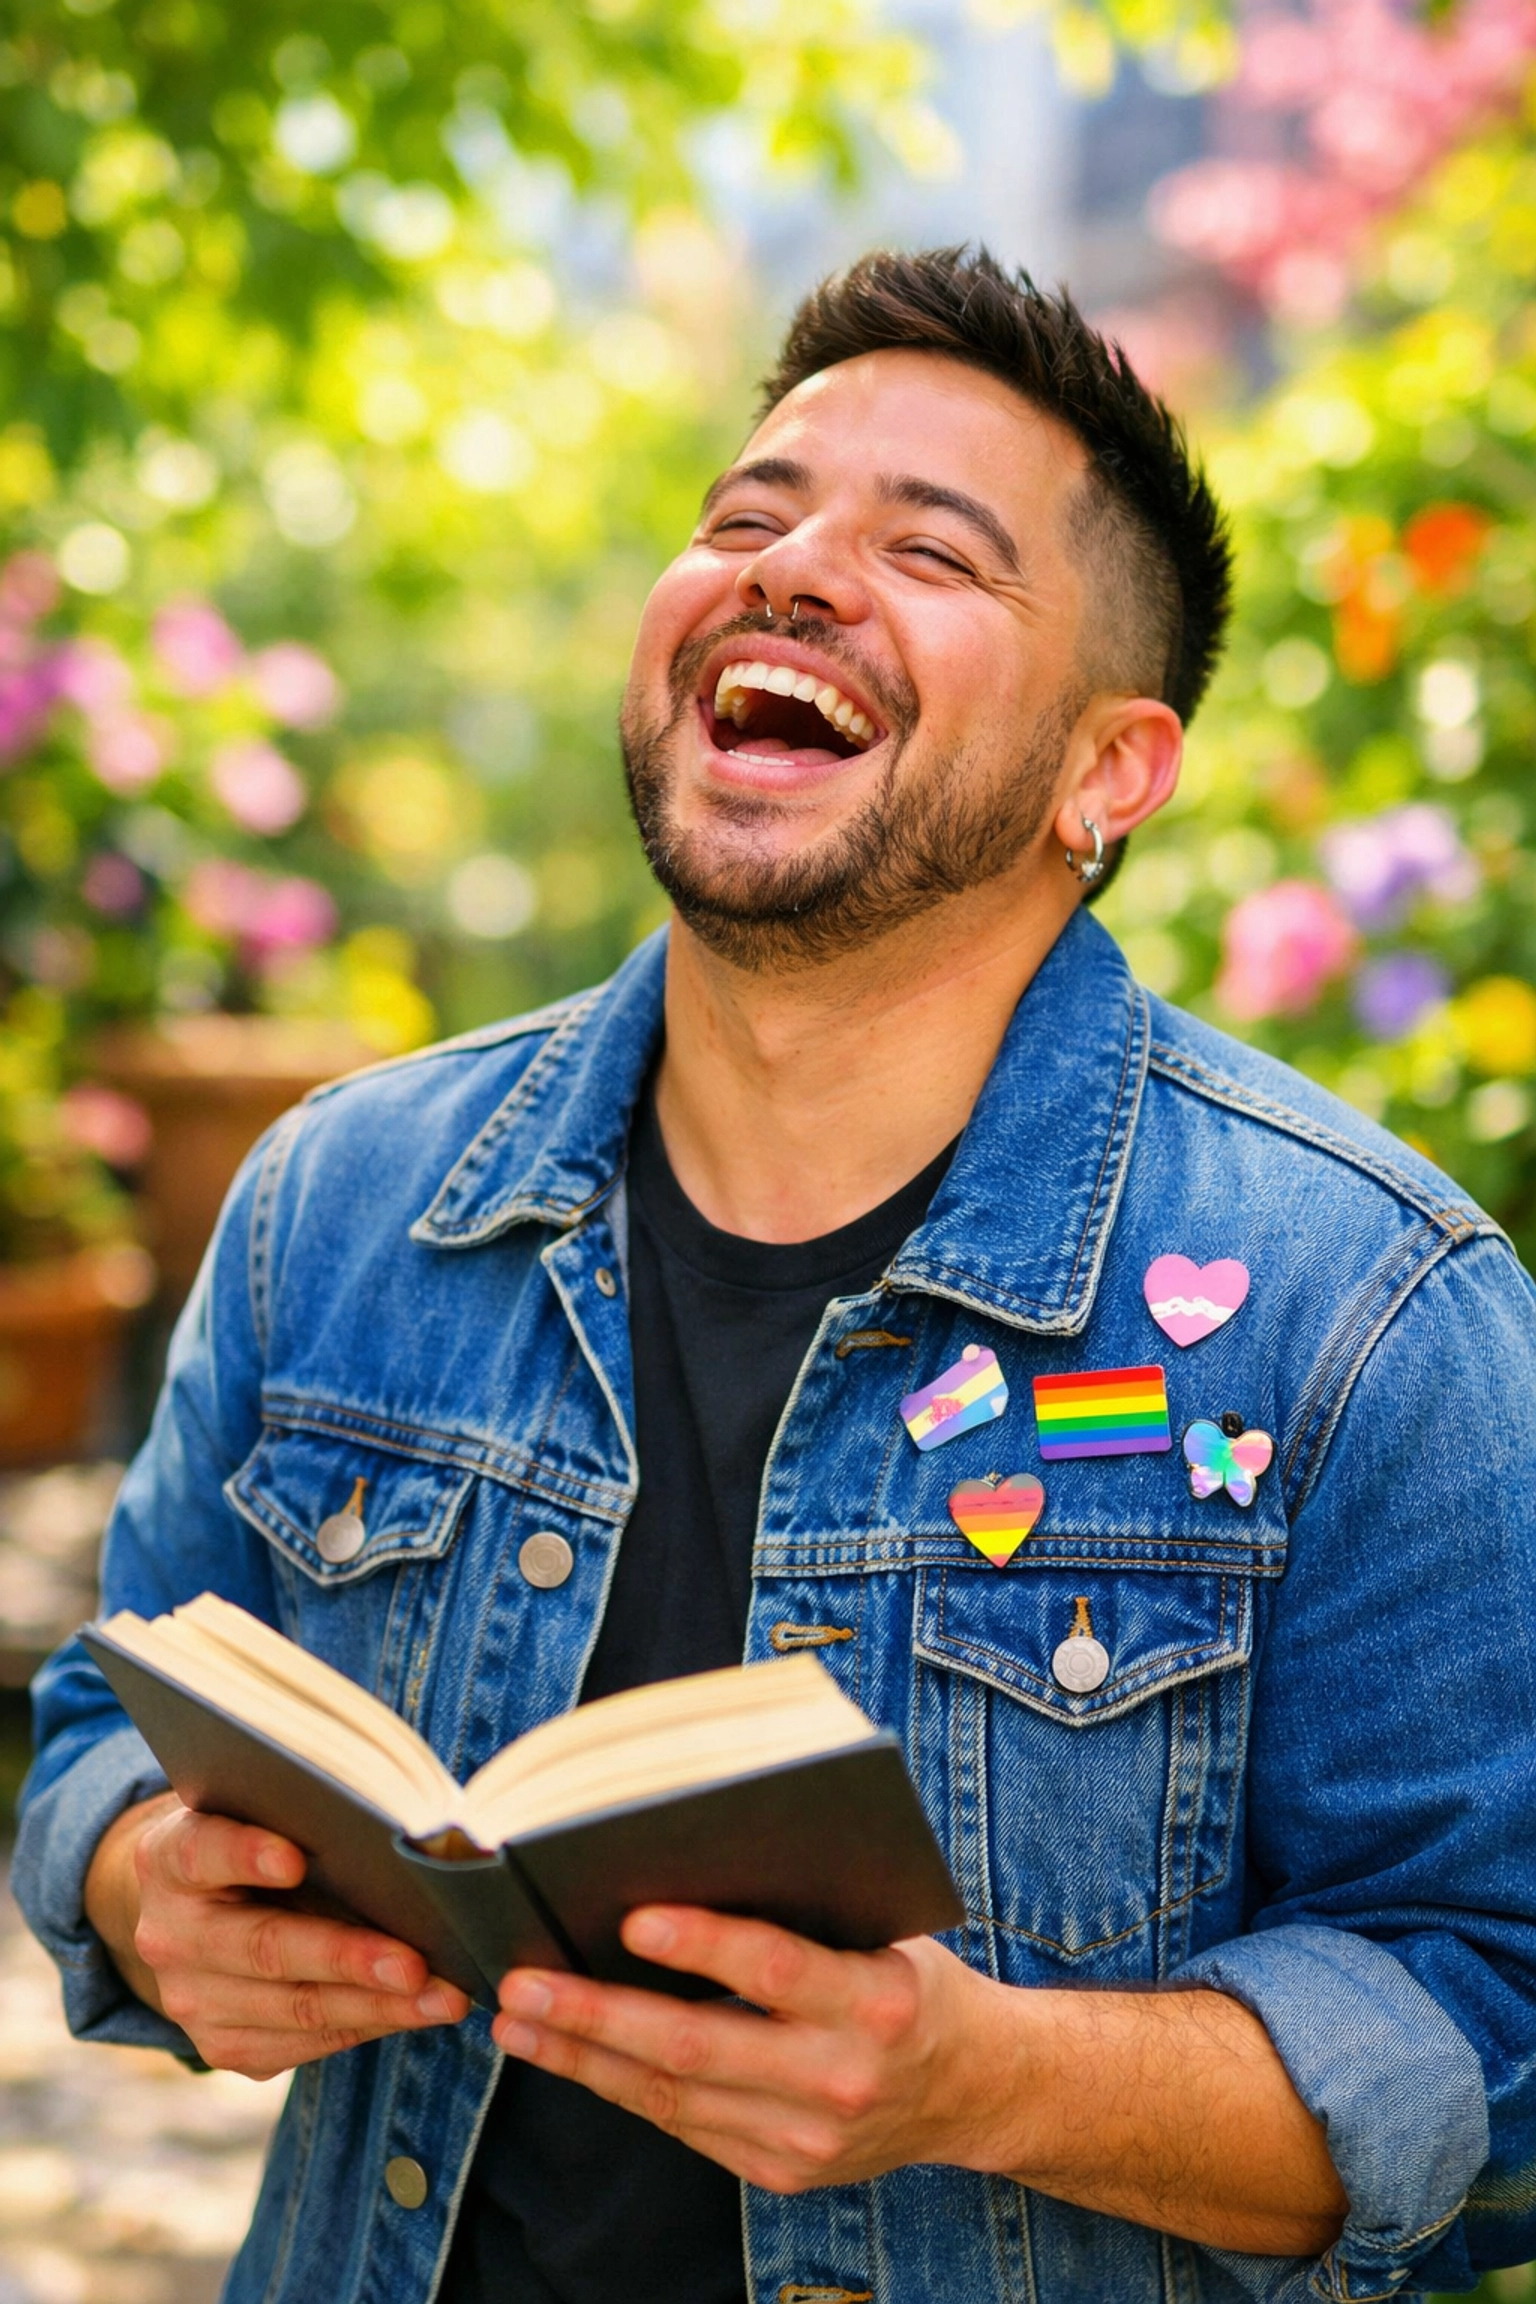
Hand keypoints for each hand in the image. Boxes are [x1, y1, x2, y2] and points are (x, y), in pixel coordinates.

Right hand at [86, 1794, 470, 2079]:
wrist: (194, 1910)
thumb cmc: (257, 1841)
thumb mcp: (263, 1816)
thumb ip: (307, 1823)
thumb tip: (409, 1849)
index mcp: (170, 1859)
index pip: (203, 1852)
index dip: (246, 1854)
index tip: (295, 1859)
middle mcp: (170, 1935)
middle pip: (264, 1947)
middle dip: (346, 1958)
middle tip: (415, 1964)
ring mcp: (189, 2000)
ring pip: (293, 2009)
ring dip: (377, 2006)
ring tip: (442, 1999)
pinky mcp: (220, 2046)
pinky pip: (302, 2045)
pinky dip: (367, 2026)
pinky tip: (416, 2012)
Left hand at [491, 1906, 987, 2193]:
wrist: (975, 2090)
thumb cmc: (913, 1981)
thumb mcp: (884, 1931)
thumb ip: (802, 1913)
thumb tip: (681, 1861)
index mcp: (874, 2001)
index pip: (777, 1968)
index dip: (703, 1943)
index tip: (632, 1918)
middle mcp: (840, 2079)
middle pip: (697, 2047)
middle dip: (598, 2015)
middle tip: (525, 1984)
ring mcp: (807, 2139)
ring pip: (672, 2097)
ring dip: (584, 2058)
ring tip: (518, 2020)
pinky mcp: (780, 2171)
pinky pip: (684, 2125)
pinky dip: (621, 2087)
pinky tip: (573, 2055)